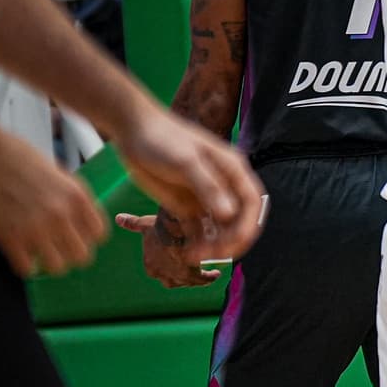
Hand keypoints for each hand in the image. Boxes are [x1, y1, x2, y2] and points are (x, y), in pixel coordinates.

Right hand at [0, 123, 105, 275]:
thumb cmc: (14, 156)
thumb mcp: (57, 171)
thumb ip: (70, 196)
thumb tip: (79, 216)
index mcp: (76, 196)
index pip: (99, 234)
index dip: (87, 239)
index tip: (76, 238)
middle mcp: (61, 214)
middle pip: (82, 256)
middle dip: (70, 254)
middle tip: (57, 249)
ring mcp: (36, 228)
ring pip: (58, 268)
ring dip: (48, 263)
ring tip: (38, 254)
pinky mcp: (9, 238)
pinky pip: (26, 269)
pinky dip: (23, 266)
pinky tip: (18, 254)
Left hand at [111, 102, 263, 262]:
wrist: (134, 131)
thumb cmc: (162, 139)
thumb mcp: (186, 161)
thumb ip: (209, 187)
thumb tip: (229, 215)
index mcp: (232, 170)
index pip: (252, 203)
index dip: (249, 225)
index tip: (234, 244)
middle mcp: (225, 185)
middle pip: (240, 220)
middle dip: (230, 240)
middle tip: (211, 255)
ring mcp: (206, 197)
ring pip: (221, 229)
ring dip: (213, 245)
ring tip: (193, 255)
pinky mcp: (187, 206)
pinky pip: (199, 230)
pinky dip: (197, 243)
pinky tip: (187, 253)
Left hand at [114, 211, 221, 286]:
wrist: (174, 233)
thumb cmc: (159, 228)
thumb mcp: (144, 224)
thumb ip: (132, 224)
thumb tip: (118, 217)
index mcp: (150, 266)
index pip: (160, 270)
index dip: (169, 265)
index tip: (178, 260)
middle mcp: (161, 275)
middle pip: (174, 279)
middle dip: (183, 274)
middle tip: (193, 268)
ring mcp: (177, 278)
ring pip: (189, 280)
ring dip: (198, 277)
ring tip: (210, 272)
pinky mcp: (192, 276)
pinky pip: (203, 280)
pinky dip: (209, 277)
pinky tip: (216, 272)